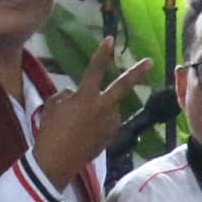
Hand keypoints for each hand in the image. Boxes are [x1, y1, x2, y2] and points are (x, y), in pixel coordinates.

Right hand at [32, 38, 146, 189]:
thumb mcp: (52, 107)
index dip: (102, 53)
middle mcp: (102, 107)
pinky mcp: (112, 136)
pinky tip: (86, 132)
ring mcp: (110, 123)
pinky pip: (108, 122)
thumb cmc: (50, 132)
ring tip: (81, 123)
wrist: (57, 162)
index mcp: (85, 97)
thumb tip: (74, 94)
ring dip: (101, 109)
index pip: (95, 69)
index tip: (110, 39)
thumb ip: (66, 95)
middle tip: (151, 61)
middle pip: (123, 86)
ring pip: (109, 107)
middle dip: (137, 72)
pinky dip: (100, 122)